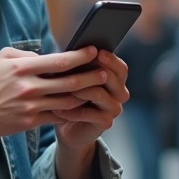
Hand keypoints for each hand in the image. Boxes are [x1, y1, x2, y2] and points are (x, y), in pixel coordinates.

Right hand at [0, 46, 108, 167]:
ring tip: (97, 89)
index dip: (80, 56)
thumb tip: (49, 55)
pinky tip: (81, 107)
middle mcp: (28, 87)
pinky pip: (58, 116)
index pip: (59, 60)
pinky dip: (71, 112)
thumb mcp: (3, 58)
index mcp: (22, 67)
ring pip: (67, 101)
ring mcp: (30, 106)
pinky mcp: (30, 122)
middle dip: (91, 76)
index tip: (94, 51)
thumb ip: (27, 54)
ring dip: (85, 96)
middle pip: (69, 82)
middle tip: (105, 72)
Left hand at [51, 50, 129, 178]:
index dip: (110, 59)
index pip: (120, 67)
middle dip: (94, 71)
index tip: (97, 51)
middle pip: (114, 78)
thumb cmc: (70, 97)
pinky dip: (72, 111)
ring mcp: (114, 109)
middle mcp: (119, 93)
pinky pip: (91, 114)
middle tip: (75, 68)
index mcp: (116, 79)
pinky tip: (57, 109)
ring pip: (100, 94)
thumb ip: (78, 66)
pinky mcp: (106, 122)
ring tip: (61, 88)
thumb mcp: (74, 78)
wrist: (68, 127)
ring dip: (80, 90)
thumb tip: (70, 51)